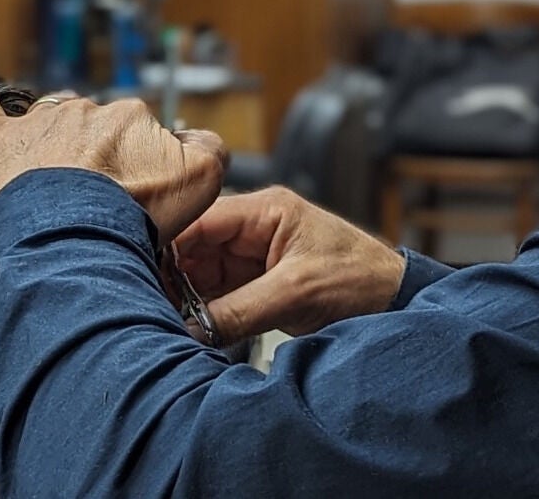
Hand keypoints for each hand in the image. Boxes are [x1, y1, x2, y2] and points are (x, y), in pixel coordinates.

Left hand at [0, 56, 226, 243]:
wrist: (73, 240)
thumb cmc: (133, 215)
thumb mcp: (202, 180)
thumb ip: (208, 148)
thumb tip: (194, 137)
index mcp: (131, 117)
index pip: (139, 136)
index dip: (139, 169)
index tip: (135, 200)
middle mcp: (85, 111)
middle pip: (95, 131)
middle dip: (98, 162)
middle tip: (98, 207)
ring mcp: (38, 123)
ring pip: (49, 125)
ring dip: (54, 147)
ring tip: (56, 189)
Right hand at [175, 186, 406, 343]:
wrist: (394, 303)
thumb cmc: (360, 279)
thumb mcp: (297, 292)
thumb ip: (240, 310)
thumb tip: (192, 328)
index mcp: (265, 210)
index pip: (201, 220)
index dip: (168, 245)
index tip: (143, 273)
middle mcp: (254, 228)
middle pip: (194, 247)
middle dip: (174, 277)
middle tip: (153, 306)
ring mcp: (254, 256)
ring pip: (202, 273)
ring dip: (186, 297)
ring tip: (167, 320)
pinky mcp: (257, 283)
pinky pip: (218, 294)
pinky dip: (204, 311)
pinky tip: (189, 326)